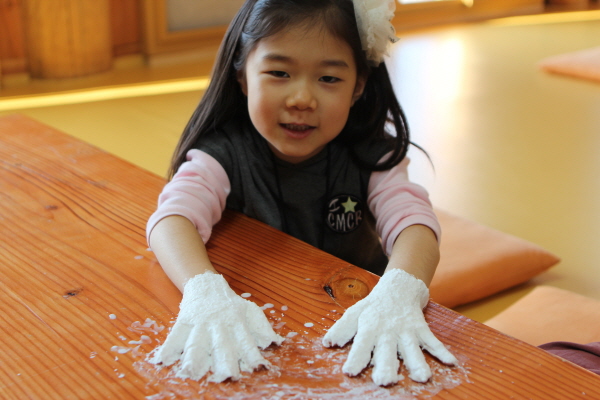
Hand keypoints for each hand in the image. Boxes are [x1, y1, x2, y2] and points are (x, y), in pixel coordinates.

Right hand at [150, 272, 283, 381]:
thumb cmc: (231, 304)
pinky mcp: (184, 321)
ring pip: (197, 342)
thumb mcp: (250, 312)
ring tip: (192, 371)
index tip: (258, 367)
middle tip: (229, 376)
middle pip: (222, 346)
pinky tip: (163, 360)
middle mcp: (219, 324)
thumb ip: (262, 329)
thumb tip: (275, 344)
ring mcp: (201, 323)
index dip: (252, 355)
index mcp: (237, 323)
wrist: (207, 284)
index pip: (246, 342)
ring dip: (195, 357)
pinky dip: (168, 347)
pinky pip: (175, 335)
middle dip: (225, 361)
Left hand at [322, 268, 456, 385]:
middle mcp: (387, 330)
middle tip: (384, 381)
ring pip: (412, 348)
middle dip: (386, 366)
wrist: (398, 286)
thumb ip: (342, 328)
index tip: (350, 371)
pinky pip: (432, 340)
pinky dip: (442, 351)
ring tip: (422, 377)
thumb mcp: (354, 314)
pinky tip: (451, 362)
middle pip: (386, 350)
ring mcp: (406, 329)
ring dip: (417, 362)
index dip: (355, 358)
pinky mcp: (420, 327)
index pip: (361, 345)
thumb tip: (327, 343)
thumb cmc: (374, 306)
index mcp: (369, 328)